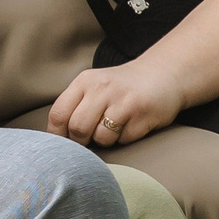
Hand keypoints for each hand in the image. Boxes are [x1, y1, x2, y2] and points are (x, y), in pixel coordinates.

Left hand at [48, 57, 187, 148]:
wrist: (163, 75)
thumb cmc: (122, 88)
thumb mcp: (94, 87)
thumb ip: (75, 106)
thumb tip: (55, 139)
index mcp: (85, 81)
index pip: (58, 114)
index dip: (56, 135)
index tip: (61, 144)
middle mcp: (102, 88)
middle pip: (77, 129)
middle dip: (81, 141)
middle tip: (90, 137)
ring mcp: (123, 101)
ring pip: (101, 138)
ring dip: (105, 140)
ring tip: (114, 126)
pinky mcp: (143, 114)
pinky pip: (124, 140)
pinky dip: (125, 138)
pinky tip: (132, 124)